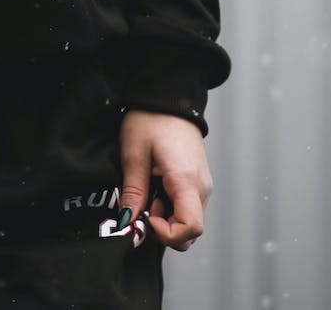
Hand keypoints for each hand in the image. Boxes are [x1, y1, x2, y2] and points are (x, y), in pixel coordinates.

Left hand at [117, 110, 212, 251]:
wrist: (169, 97)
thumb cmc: (152, 119)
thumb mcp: (134, 154)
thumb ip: (133, 192)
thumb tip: (128, 223)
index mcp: (186, 180)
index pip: (191, 228)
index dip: (166, 234)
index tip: (146, 218)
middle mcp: (201, 187)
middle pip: (190, 231)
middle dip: (163, 229)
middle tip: (142, 204)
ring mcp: (202, 185)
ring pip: (188, 220)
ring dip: (165, 218)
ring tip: (148, 191)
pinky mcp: (198, 182)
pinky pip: (188, 207)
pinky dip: (170, 208)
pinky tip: (156, 187)